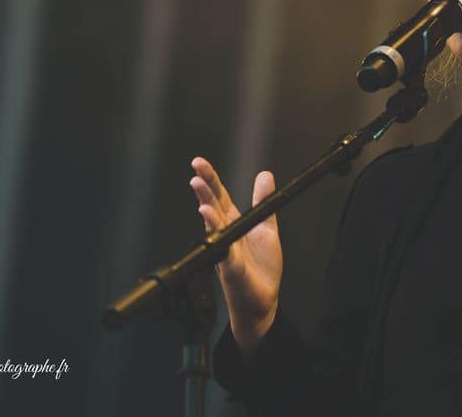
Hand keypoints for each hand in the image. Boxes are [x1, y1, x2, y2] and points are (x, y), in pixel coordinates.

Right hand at [190, 157, 282, 354]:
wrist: (264, 299)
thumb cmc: (261, 266)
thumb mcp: (266, 227)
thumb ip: (263, 201)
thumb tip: (265, 174)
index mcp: (233, 222)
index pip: (218, 195)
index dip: (210, 178)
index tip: (199, 161)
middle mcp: (225, 233)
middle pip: (212, 204)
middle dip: (203, 185)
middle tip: (195, 167)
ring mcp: (225, 249)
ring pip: (213, 223)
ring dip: (205, 203)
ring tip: (197, 185)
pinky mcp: (230, 266)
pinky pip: (222, 247)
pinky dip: (216, 232)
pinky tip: (208, 217)